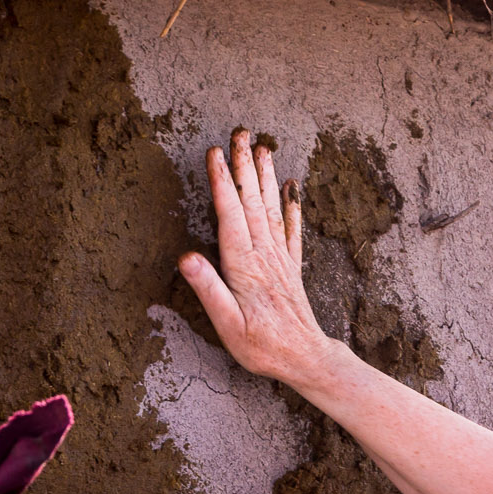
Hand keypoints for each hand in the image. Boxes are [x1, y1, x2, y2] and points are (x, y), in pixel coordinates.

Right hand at [179, 130, 337, 390]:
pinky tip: (293, 187)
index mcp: (244, 266)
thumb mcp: (227, 325)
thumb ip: (208, 289)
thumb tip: (186, 257)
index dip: (221, 182)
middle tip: (241, 133)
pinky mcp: (291, 268)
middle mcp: (264, 256)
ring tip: (263, 147)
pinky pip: (292, 229)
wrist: (305, 360)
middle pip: (252, 202)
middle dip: (245, 166)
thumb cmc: (262, 347)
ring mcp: (281, 259)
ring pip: (272, 208)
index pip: (230, 215)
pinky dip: (293, 205)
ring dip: (265, 177)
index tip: (215, 152)